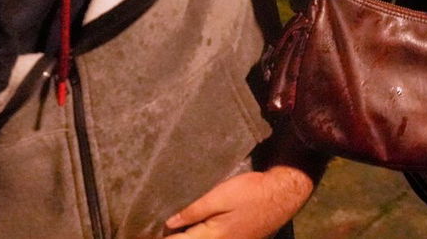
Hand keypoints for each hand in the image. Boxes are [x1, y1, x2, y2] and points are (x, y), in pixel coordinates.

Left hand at [165, 166, 313, 238]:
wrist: (282, 194)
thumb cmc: (251, 191)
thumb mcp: (220, 196)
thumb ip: (194, 211)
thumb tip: (170, 224)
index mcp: (211, 237)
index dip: (162, 237)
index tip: (143, 233)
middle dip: (174, 236)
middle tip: (154, 229)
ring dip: (186, 235)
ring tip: (171, 229)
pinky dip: (198, 235)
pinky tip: (191, 229)